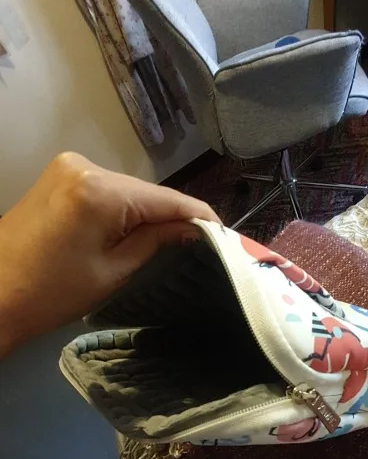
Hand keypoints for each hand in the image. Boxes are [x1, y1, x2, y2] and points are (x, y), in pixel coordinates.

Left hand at [0, 152, 218, 355]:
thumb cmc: (49, 293)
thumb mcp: (113, 271)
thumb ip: (157, 242)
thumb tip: (193, 230)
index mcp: (99, 189)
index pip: (166, 199)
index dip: (200, 218)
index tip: (227, 236)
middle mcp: (85, 165)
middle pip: (147, 193)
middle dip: (173, 218)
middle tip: (202, 247)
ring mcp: (68, 167)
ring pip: (128, 191)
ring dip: (148, 215)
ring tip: (172, 244)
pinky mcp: (59, 177)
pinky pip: (106, 191)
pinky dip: (124, 210)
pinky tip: (136, 233)